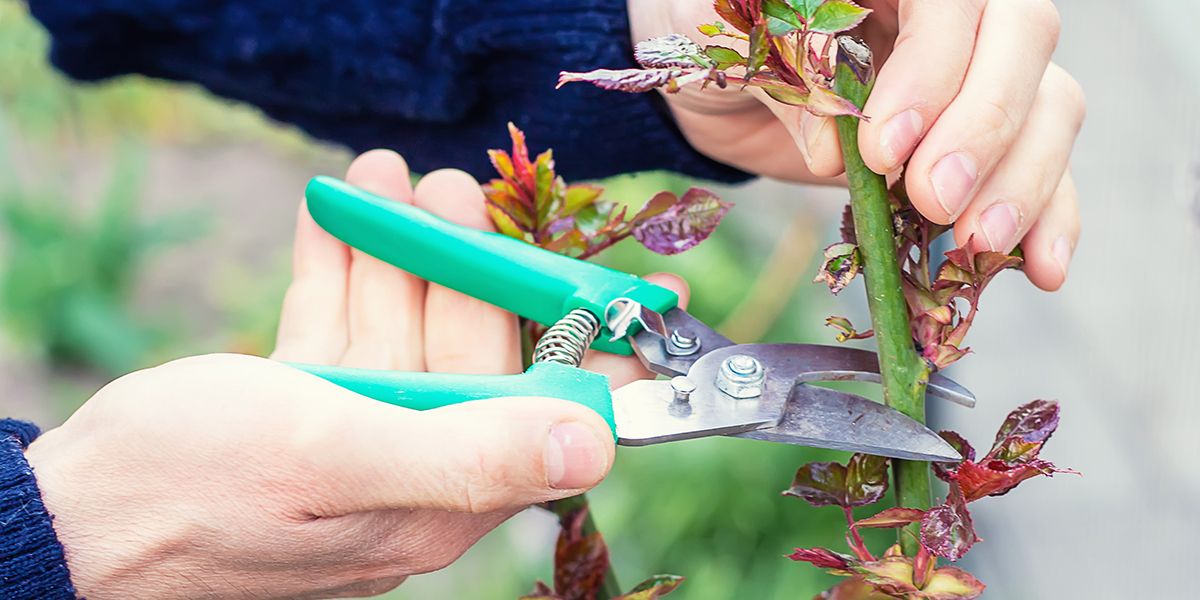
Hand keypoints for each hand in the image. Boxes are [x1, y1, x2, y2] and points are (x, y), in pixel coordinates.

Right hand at [26, 150, 687, 598]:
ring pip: (396, 323)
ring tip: (386, 175)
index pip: (544, 411)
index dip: (586, 344)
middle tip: (449, 186)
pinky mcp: (300, 406)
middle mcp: (413, 462)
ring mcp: (355, 430)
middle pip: (465, 347)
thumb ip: (466, 454)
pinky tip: (332, 211)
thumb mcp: (337, 460)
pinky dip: (336, 266)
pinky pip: (333, 324)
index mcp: (444, 491)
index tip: (621, 283)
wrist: (74, 517)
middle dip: (459, 262)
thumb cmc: (198, 494)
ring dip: (394, 248)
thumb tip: (594, 447)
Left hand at [631, 0, 1083, 290]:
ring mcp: (977, 68)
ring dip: (1023, 180)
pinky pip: (1044, 164)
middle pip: (1022, 38)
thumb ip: (781, 74)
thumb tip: (837, 148)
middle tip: (934, 199)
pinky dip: (1051, 216)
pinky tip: (1042, 267)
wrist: (718, 74)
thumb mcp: (717, 37)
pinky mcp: (981, 135)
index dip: (933, 68)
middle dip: (985, 128)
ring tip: (977, 243)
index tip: (885, 147)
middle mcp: (954, 6)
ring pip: (1049, 102)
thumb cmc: (715, 31)